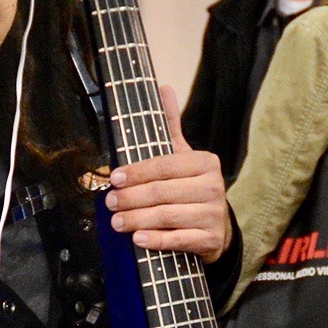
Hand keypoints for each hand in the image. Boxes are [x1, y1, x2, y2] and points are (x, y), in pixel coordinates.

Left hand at [107, 85, 231, 262]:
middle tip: (110, 202)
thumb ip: (170, 126)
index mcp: (204, 162)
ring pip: (167, 216)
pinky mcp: (211, 239)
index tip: (114, 178)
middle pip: (161, 192)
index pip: (164, 165)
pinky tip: (138, 239)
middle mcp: (212, 186)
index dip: (136, 172)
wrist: (217, 227)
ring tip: (117, 222)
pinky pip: (178, 240)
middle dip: (130, 198)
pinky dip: (156, 240)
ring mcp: (213, 214)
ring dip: (137, 219)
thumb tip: (164, 87)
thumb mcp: (183, 157)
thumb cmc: (191, 189)